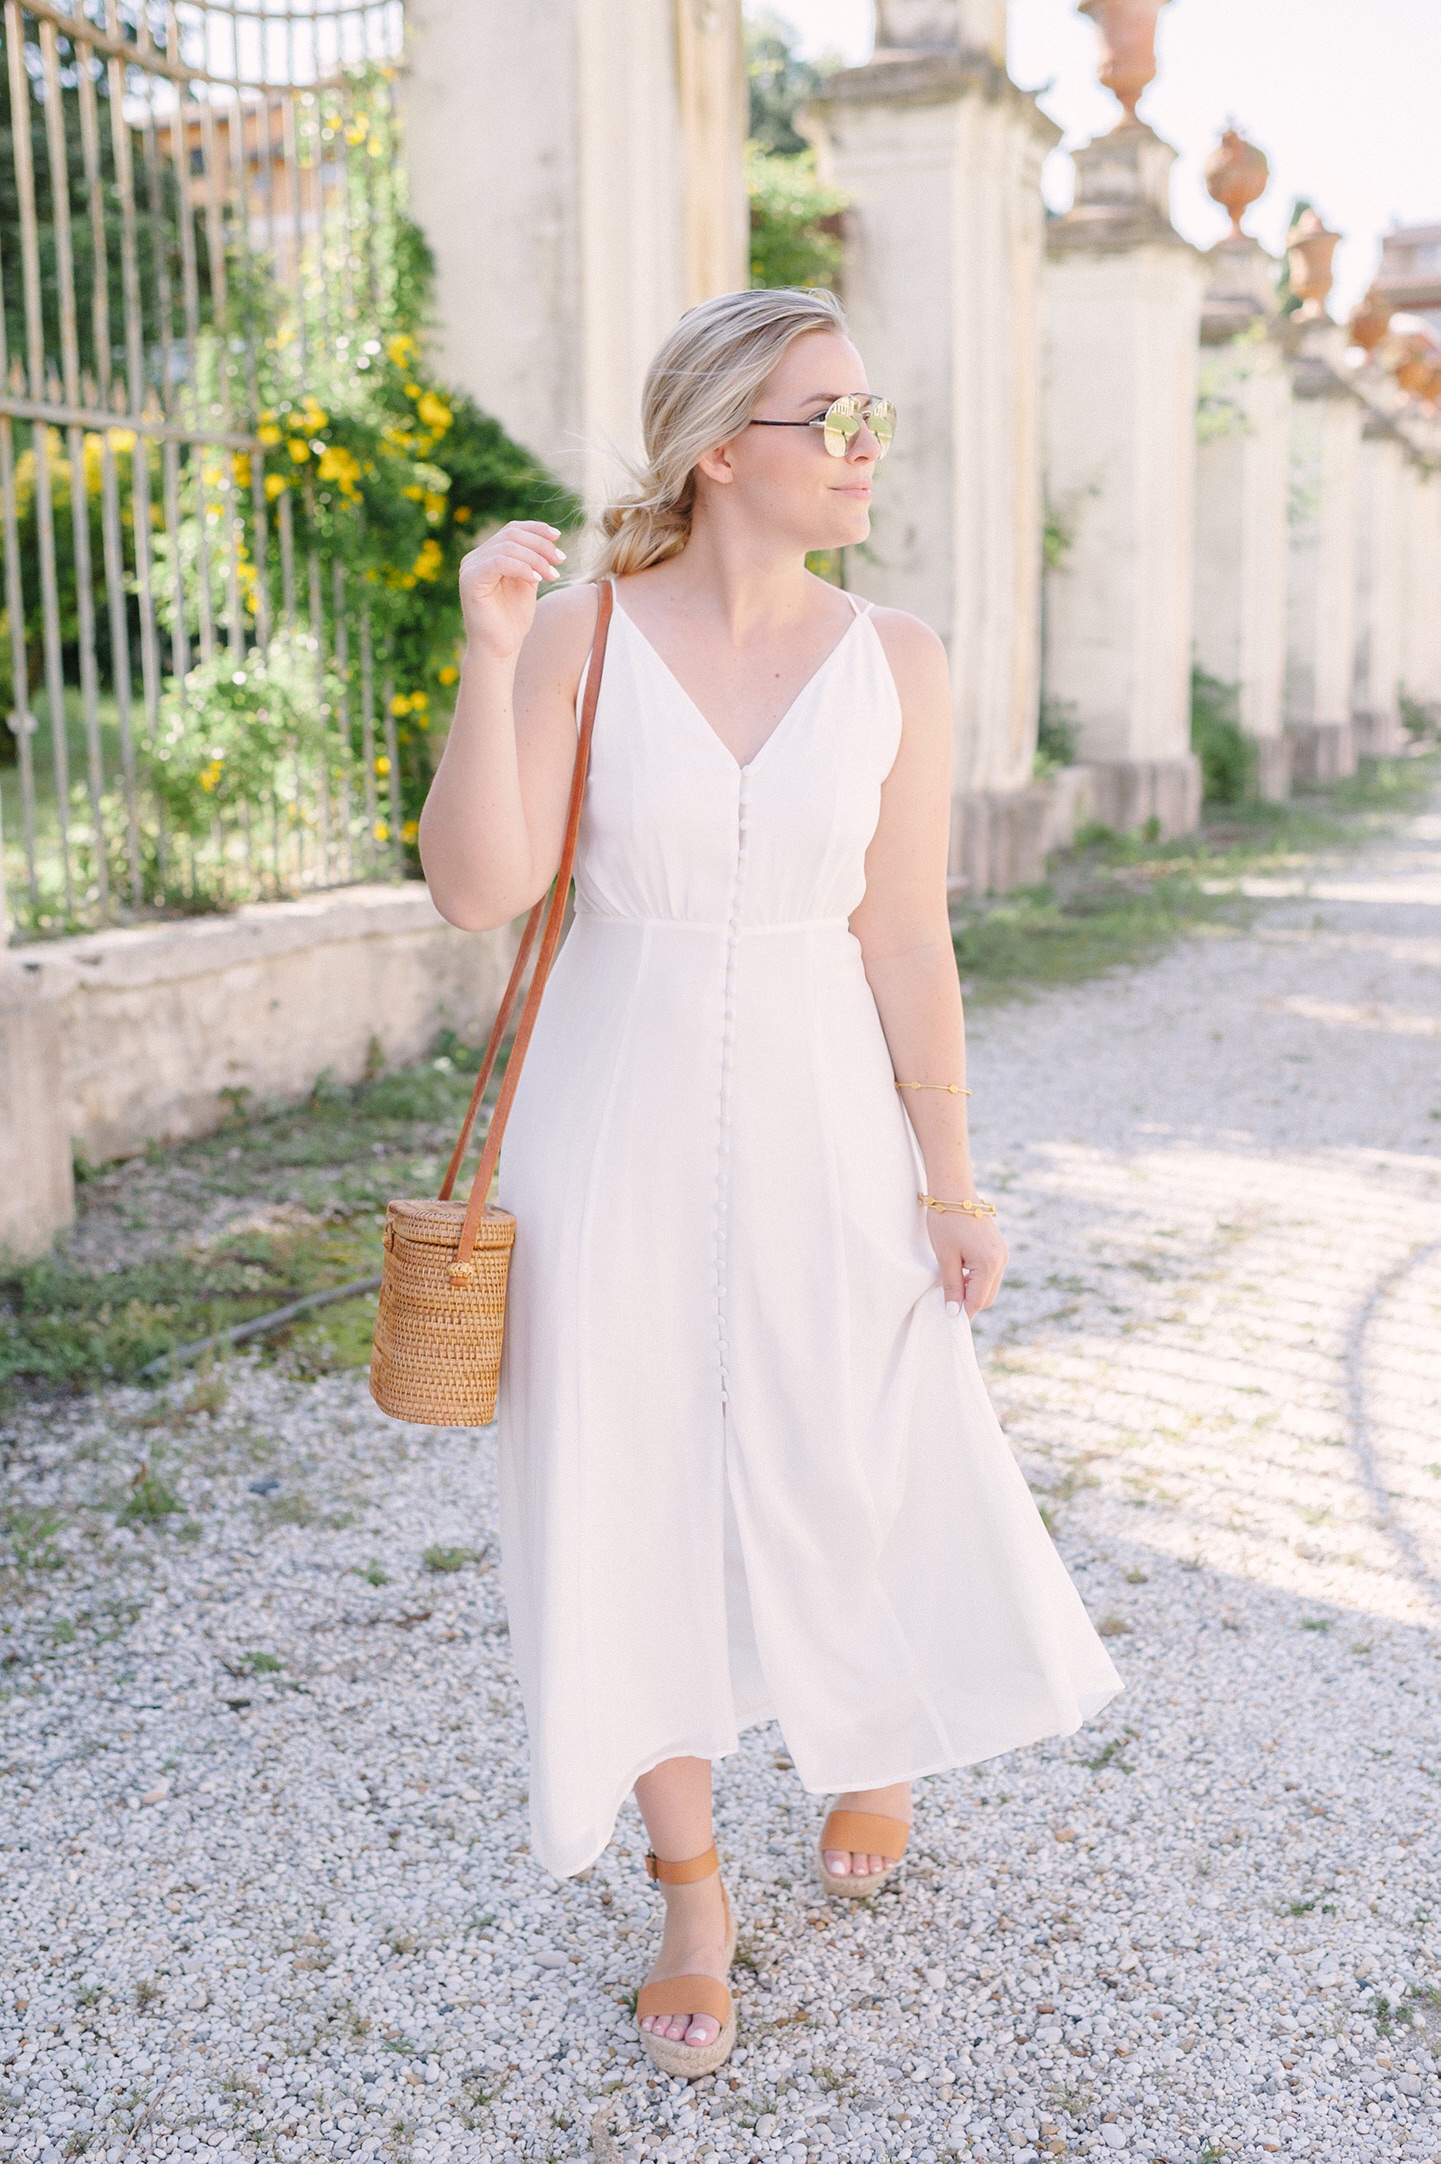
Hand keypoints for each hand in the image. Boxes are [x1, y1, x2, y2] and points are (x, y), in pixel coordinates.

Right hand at [458, 520, 566, 659]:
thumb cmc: (513, 620)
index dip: (536, 529)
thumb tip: (548, 539)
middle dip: (540, 545)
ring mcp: (470, 568)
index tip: (558, 537)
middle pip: (511, 535)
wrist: (500, 649)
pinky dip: (522, 567)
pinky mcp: (470, 580)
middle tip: (560, 560)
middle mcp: (475, 558)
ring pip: (507, 547)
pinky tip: (536, 579)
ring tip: (552, 575)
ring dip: (536, 558)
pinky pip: (499, 562)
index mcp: (487, 556)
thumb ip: (532, 561)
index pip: (511, 530)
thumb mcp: (527, 583)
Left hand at [925, 1209, 1007, 1319]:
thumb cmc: (946, 1222)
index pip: (978, 1300)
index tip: (948, 1319)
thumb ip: (952, 1286)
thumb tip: (953, 1312)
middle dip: (969, 1303)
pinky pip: (989, 1273)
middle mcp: (1001, 1260)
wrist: (954, 1191)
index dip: (963, 1312)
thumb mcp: (946, 1257)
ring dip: (972, 1291)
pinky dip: (976, 1279)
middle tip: (946, 1303)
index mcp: (990, 1264)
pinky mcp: (998, 1249)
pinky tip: (959, 1272)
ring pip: (989, 1286)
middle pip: (987, 1296)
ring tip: (950, 1285)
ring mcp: (1002, 1254)